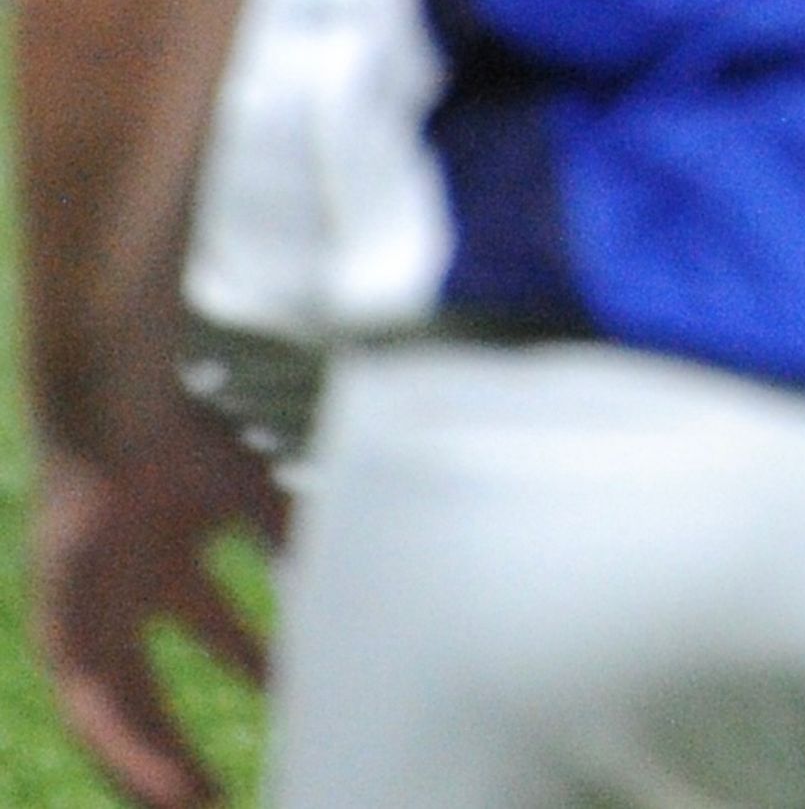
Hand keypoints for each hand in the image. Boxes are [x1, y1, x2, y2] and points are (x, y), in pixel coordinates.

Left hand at [31, 411, 283, 807]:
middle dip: (187, 746)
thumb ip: (295, 545)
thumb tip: (364, 579)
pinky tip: (168, 791)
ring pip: (119, 716)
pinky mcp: (61, 634)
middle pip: (153, 692)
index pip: (210, 632)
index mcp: (164, 560)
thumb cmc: (188, 437)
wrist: (119, 414)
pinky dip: (134, 754)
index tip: (291, 706)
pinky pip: (97, 713)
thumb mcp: (259, 501)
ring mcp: (85, 619)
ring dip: (155, 773)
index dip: (251, 667)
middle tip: (226, 799)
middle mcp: (120, 596)